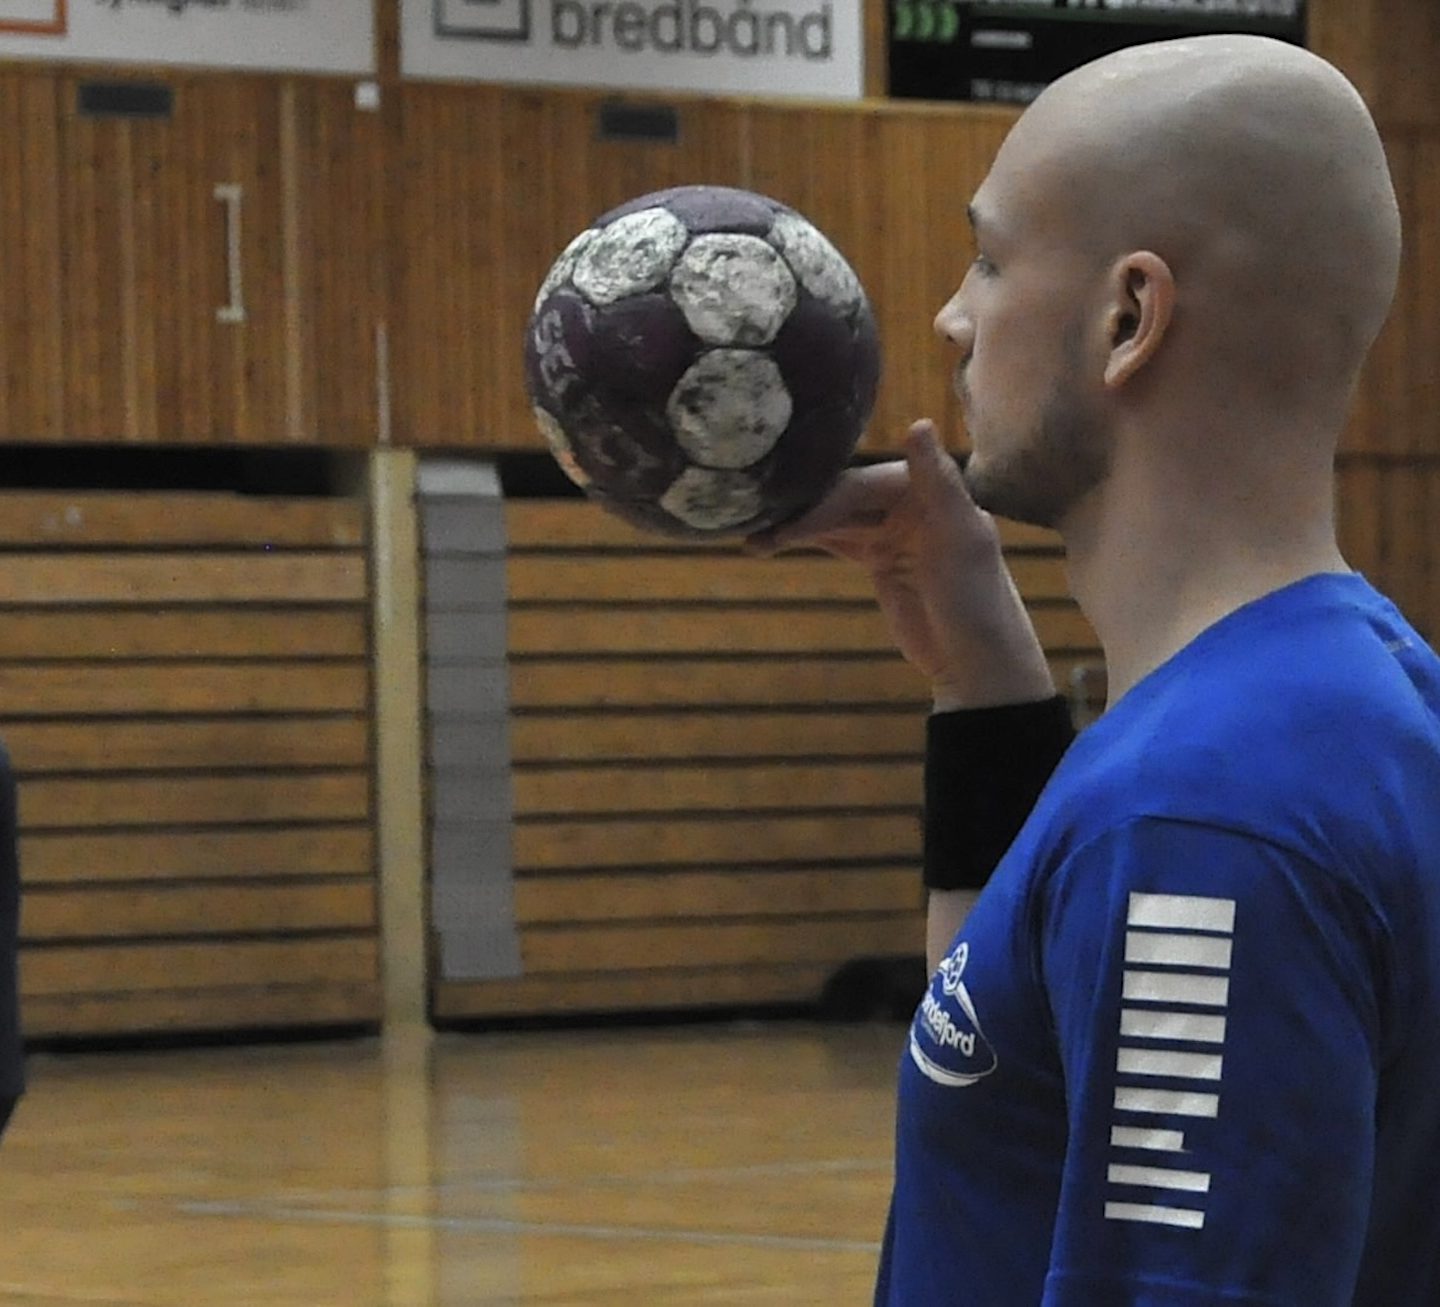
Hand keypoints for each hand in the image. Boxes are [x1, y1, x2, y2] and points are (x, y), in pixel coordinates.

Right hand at [747, 420, 1055, 710]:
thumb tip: (919, 422)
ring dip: (797, 528)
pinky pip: (837, 540)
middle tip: (757, 528)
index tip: (784, 510)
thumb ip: (938, 479)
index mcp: (931, 488)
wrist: (976, 658)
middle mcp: (911, 500)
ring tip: (754, 541)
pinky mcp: (880, 558)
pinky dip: (808, 541)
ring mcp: (893, 529)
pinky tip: (772, 542)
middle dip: (803, 513)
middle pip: (844, 499)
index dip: (825, 498)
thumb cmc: (976, 598)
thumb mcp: (959, 538)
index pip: (864, 484)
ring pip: (836, 520)